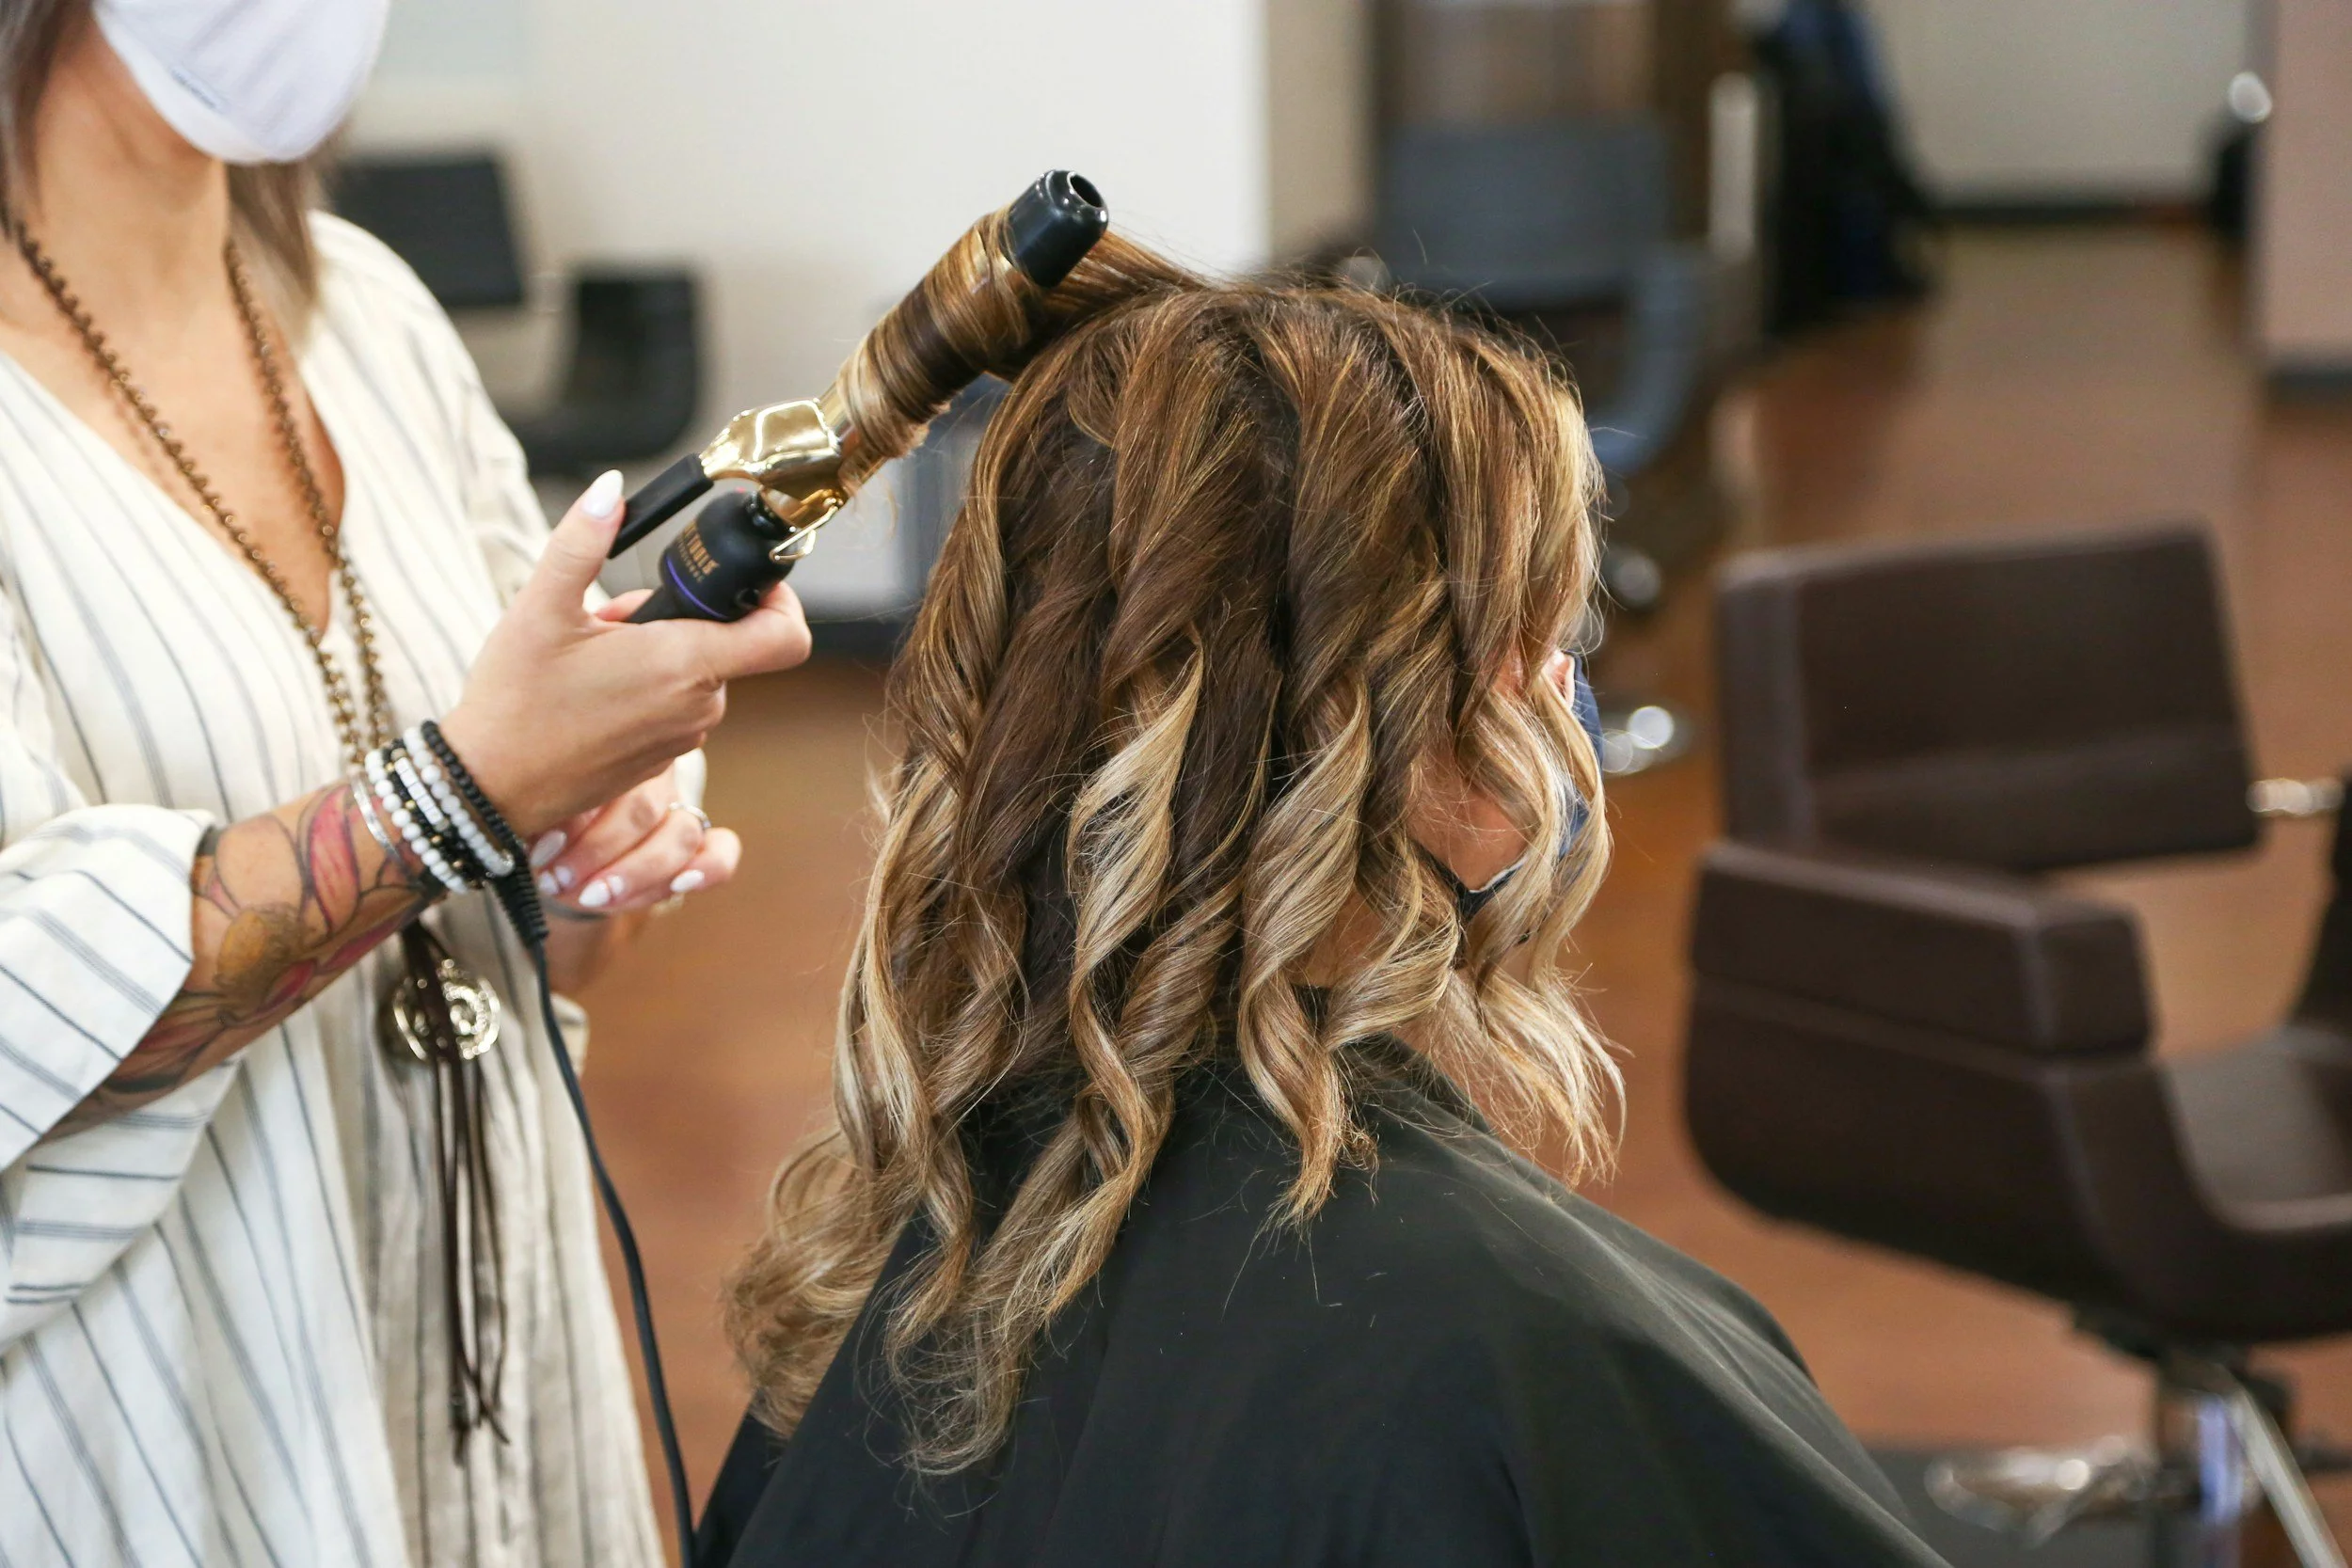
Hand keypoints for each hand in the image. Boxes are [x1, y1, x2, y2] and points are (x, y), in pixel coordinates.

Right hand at [438, 470, 812, 840]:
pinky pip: (676, 708)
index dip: (782, 602)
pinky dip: (648, 687)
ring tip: (594, 654)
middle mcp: (697, 707)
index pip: (783, 637)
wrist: (491, 787)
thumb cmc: (515, 702)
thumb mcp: (540, 608)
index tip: (750, 583)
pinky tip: (594, 688)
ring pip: (696, 675)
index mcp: (684, 665)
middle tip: (615, 619)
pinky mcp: (662, 761)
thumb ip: (581, 541)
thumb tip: (610, 490)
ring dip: (658, 653)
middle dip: (679, 619)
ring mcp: (682, 738)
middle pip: (724, 645)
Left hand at [528, 766, 740, 916]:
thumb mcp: (531, 811)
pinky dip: (708, 869)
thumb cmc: (541, 820)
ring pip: (681, 834)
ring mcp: (679, 810)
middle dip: (597, 853)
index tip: (538, 852)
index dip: (575, 819)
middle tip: (555, 880)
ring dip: (634, 873)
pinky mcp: (698, 848)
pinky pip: (722, 852)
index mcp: (608, 752)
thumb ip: (538, 816)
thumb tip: (538, 839)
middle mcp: (652, 774)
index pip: (606, 778)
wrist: (559, 848)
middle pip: (643, 809)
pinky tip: (681, 884)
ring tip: (590, 897)